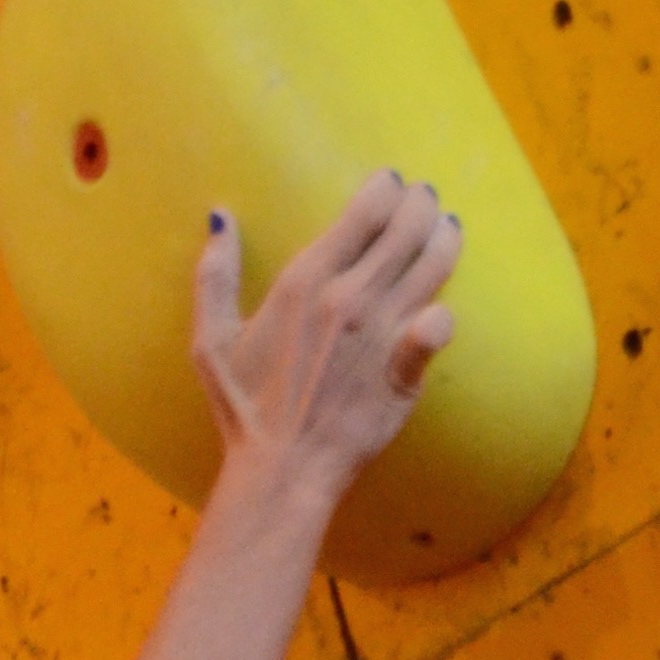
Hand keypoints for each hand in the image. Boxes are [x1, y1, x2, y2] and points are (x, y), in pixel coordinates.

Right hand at [190, 170, 461, 507]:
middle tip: (425, 203)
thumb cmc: (246, 410)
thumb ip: (215, 275)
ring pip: (433, 264)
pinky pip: (440, 326)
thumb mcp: (212, 341)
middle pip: (407, 225)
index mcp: (308, 278)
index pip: (367, 207)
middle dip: (422, 205)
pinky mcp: (405, 373)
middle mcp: (351, 296)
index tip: (391, 187)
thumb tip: (220, 219)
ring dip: (445, 239)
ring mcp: (383, 333)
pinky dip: (446, 311)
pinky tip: (443, 305)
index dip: (387, 188)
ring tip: (447, 231)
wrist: (282, 471)